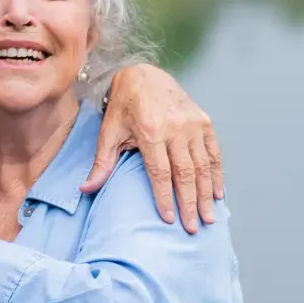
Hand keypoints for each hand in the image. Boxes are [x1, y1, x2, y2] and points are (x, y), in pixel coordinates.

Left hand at [80, 64, 223, 233]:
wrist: (144, 74)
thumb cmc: (124, 105)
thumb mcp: (109, 132)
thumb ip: (102, 163)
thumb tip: (86, 189)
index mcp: (150, 131)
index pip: (160, 172)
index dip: (165, 197)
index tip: (169, 219)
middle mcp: (175, 128)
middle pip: (185, 173)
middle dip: (190, 203)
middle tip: (193, 227)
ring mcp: (192, 123)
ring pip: (202, 165)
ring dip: (206, 193)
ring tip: (208, 217)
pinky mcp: (203, 120)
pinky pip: (213, 151)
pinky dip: (217, 173)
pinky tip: (217, 193)